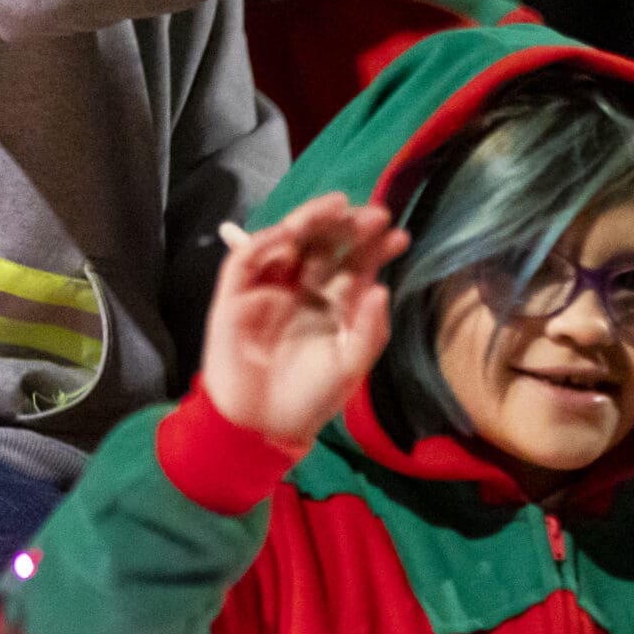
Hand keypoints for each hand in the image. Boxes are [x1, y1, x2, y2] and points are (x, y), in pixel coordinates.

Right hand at [202, 194, 403, 450]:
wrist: (263, 426)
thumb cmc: (312, 397)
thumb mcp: (350, 365)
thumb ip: (368, 330)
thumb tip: (382, 289)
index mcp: (333, 302)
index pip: (355, 265)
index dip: (375, 247)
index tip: (399, 234)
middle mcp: (302, 289)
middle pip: (323, 245)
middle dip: (346, 226)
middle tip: (372, 213)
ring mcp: (268, 289)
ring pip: (286, 243)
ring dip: (308, 221)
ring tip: (337, 207)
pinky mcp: (234, 297)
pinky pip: (244, 262)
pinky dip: (262, 243)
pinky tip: (289, 232)